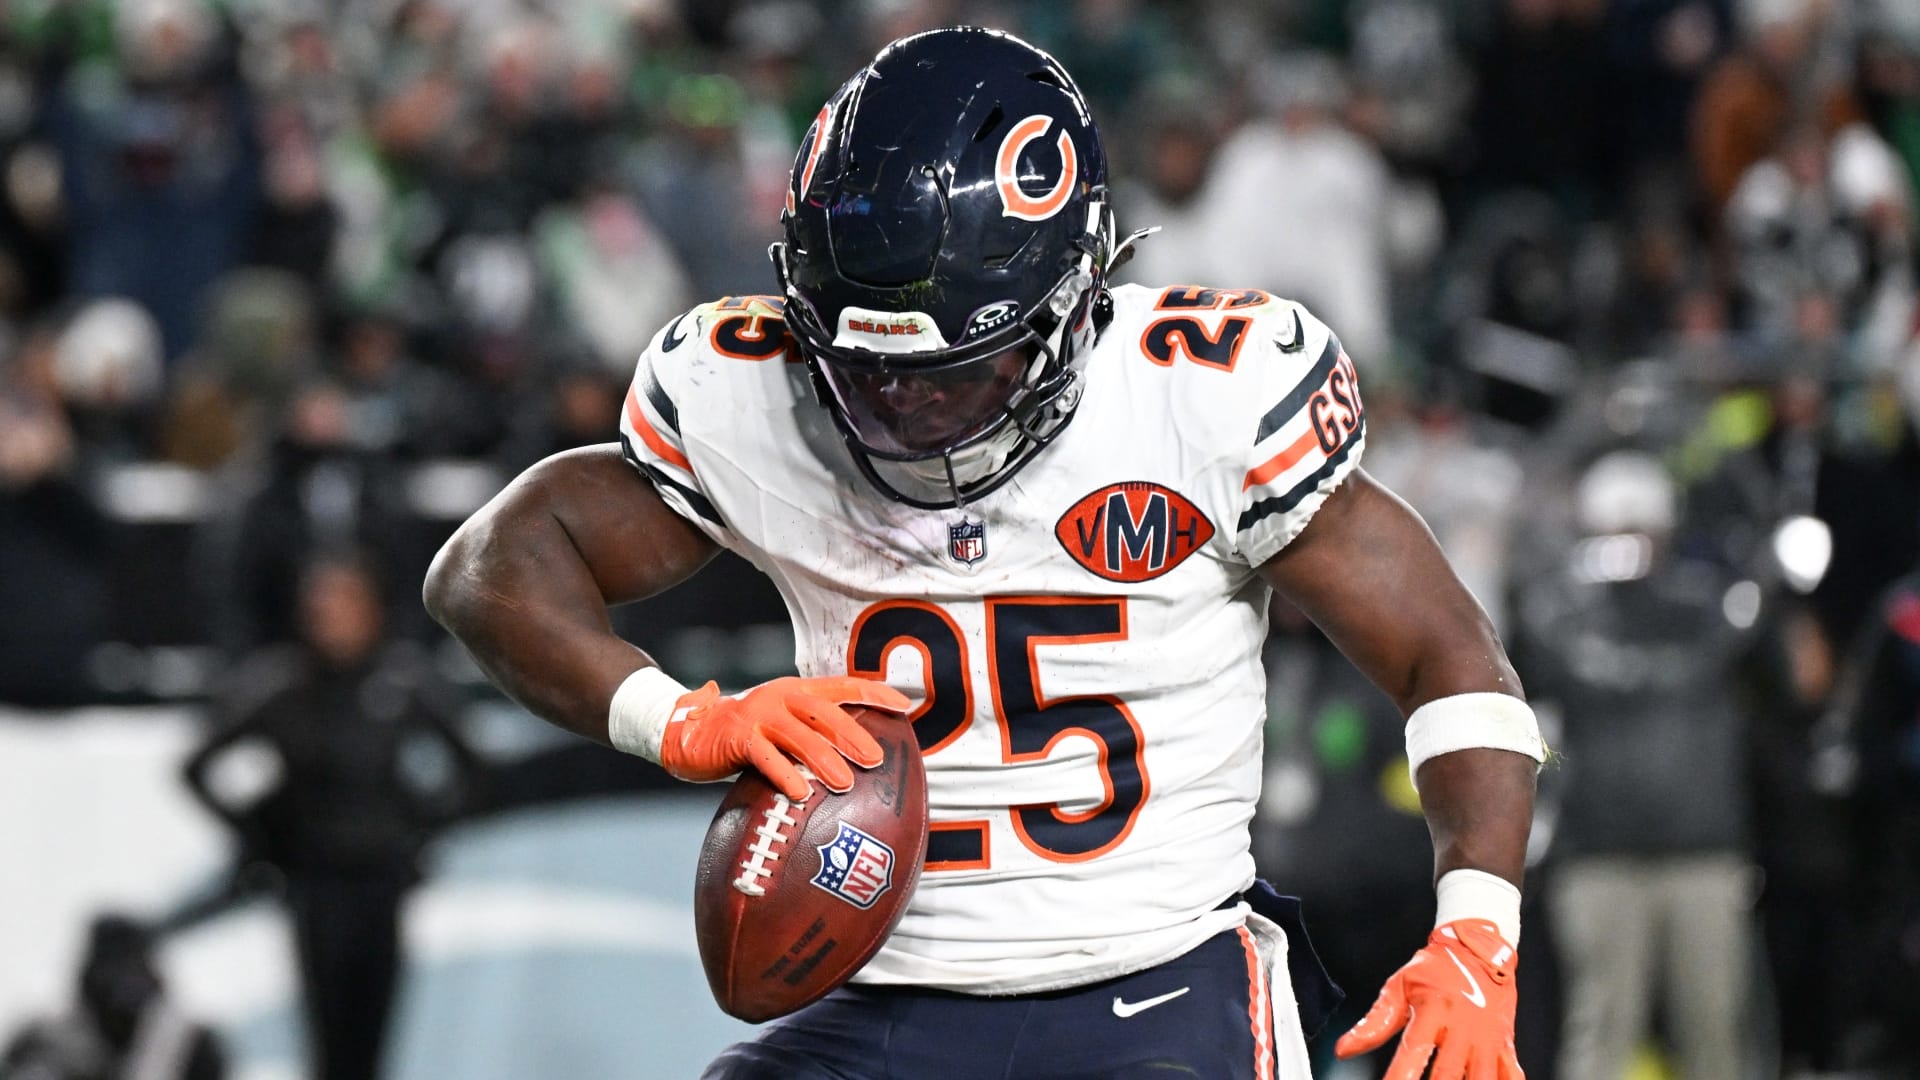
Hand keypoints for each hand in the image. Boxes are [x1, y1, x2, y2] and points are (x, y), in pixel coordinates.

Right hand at [659, 676, 910, 800]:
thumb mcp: (780, 726)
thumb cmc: (743, 736)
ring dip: (825, 760)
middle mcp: (781, 696)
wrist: (688, 732)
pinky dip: (785, 775)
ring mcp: (759, 715)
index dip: (875, 693)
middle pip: (825, 713)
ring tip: (845, 783)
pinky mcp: (738, 737)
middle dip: (854, 735)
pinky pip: (766, 757)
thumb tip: (855, 755)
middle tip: (877, 759)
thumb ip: (810, 732)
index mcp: (797, 690)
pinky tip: (800, 794)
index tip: (905, 706)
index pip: (843, 686)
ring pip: (799, 736)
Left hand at [1335, 919, 1521, 1079]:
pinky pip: (1511, 1074)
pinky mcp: (1505, 1044)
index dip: (1401, 1077)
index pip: (1413, 1052)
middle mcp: (1462, 1027)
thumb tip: (1344, 1049)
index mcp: (1434, 1011)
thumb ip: (1373, 1023)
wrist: (1478, 947)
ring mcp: (1487, 1037)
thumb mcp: (1399, 987)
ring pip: (1481, 1077)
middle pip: (1448, 1074)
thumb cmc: (1435, 968)